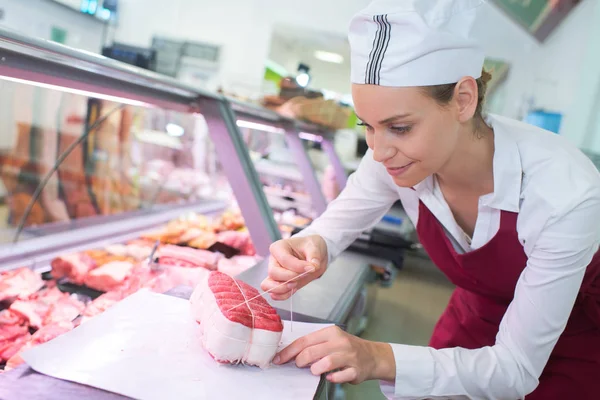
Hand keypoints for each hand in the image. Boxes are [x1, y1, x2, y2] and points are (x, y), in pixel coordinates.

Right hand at [261, 235, 327, 300]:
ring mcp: (275, 274)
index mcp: (279, 247)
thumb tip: (313, 266)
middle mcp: (273, 261)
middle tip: (304, 275)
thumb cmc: (310, 247)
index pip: (284, 259)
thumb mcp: (315, 246)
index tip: (312, 268)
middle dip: (289, 277)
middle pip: (273, 273)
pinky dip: (283, 295)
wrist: (312, 256)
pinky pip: (274, 294)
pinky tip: (294, 289)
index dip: (297, 266)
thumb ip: (314, 255)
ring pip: (267, 285)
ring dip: (282, 289)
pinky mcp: (279, 284)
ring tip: (295, 285)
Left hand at [273, 326, 395, 384]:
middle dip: (300, 361)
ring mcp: (349, 356)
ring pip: (325, 363)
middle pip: (311, 352)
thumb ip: (313, 345)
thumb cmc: (347, 347)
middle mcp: (340, 342)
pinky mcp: (356, 370)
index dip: (289, 352)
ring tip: (315, 370)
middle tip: (299, 365)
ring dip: (315, 369)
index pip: (304, 341)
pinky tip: (331, 376)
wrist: (372, 355)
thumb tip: (290, 354)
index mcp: (331, 332)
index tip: (279, 359)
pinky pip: (339, 376)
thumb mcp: (330, 339)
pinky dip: (332, 378)